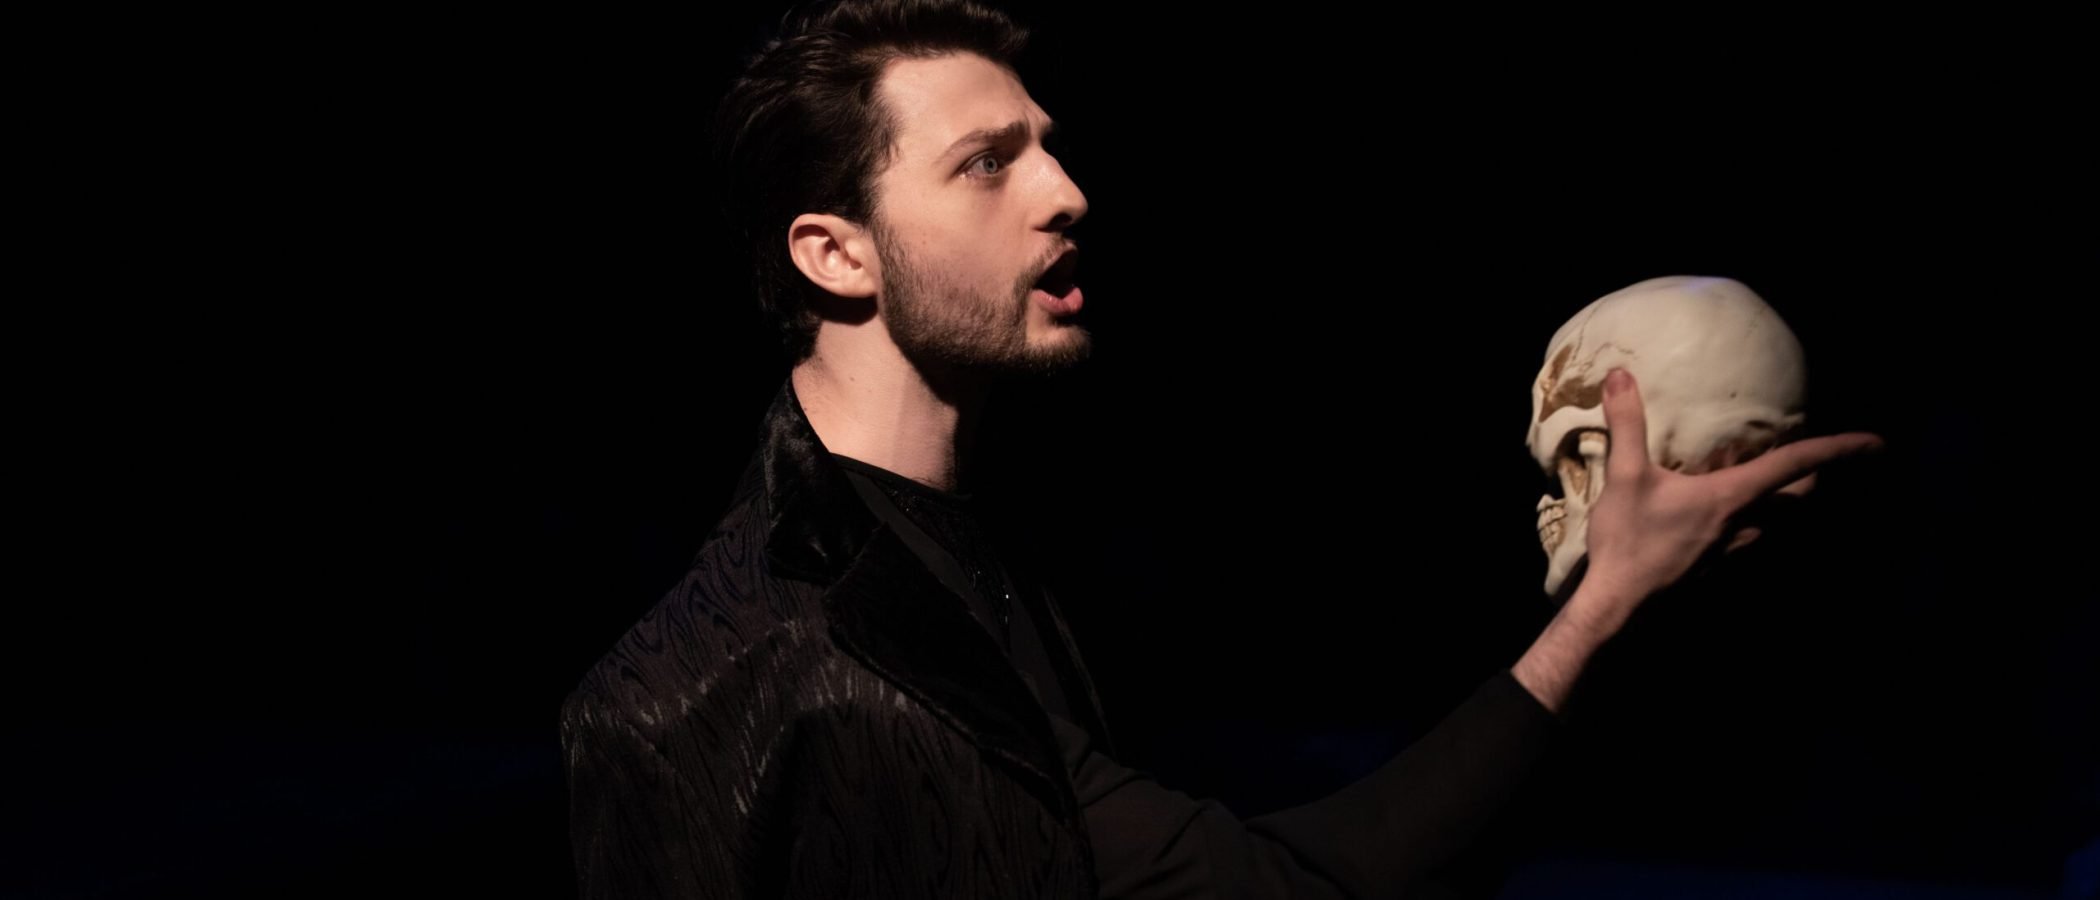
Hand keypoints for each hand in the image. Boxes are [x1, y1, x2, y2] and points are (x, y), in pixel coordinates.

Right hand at [1570, 368, 1884, 627]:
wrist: (1617, 603)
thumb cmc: (1628, 540)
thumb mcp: (1625, 476)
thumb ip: (1628, 423)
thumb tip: (1620, 373)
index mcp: (1733, 497)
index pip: (1795, 465)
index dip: (1838, 450)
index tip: (1878, 443)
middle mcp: (1746, 524)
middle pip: (1801, 499)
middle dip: (1815, 477)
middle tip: (1811, 457)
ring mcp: (1734, 549)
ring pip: (1781, 521)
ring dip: (1786, 499)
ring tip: (1766, 477)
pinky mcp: (1718, 565)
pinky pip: (1755, 536)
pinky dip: (1758, 517)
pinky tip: (1726, 510)